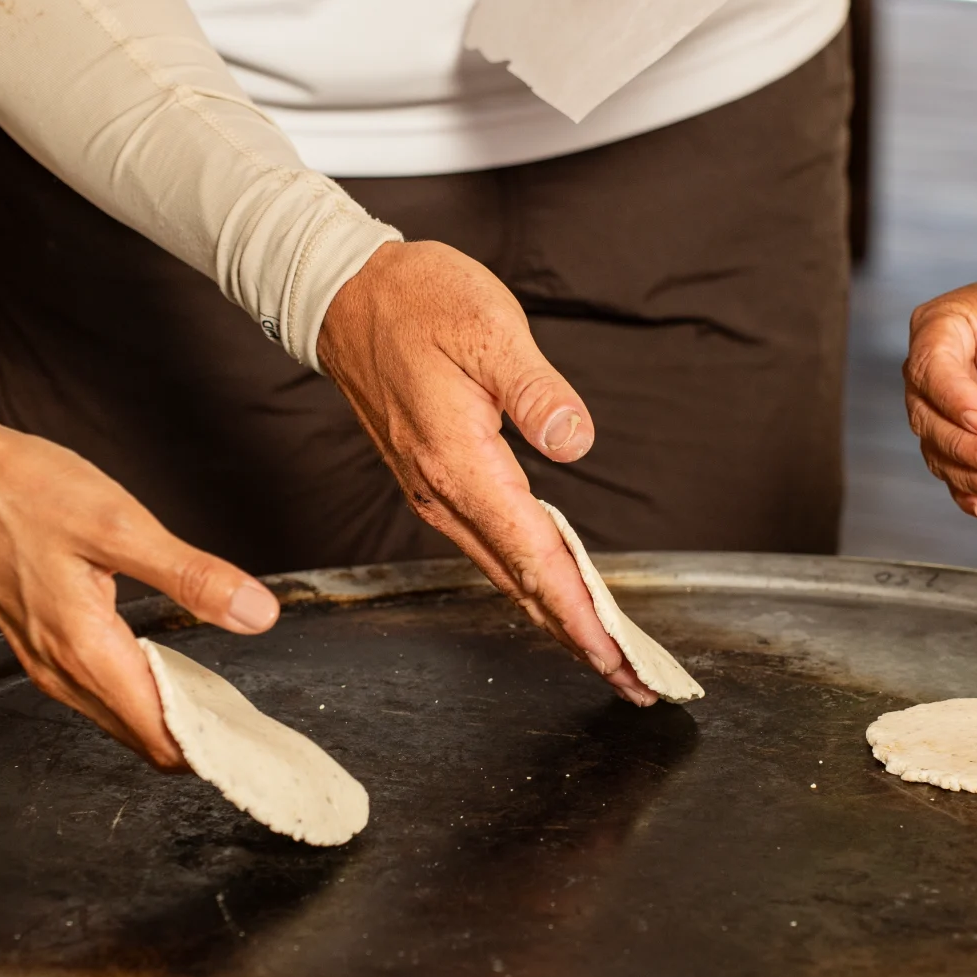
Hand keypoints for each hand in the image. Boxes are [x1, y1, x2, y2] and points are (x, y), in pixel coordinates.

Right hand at [0, 420, 281, 766]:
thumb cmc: (22, 491)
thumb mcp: (120, 525)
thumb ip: (191, 576)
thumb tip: (256, 613)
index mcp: (85, 650)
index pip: (161, 735)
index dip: (212, 748)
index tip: (258, 746)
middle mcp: (60, 669)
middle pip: (141, 737)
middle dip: (198, 742)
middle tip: (253, 727)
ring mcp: (43, 659)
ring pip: (117, 718)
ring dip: (167, 720)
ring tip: (223, 706)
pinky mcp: (37, 641)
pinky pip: (96, 691)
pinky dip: (137, 694)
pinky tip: (165, 669)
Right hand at [318, 242, 658, 705]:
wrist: (343, 295)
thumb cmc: (415, 302)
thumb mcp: (488, 328)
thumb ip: (536, 390)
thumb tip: (575, 441)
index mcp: (460, 462)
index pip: (533, 555)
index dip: (579, 613)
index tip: (617, 656)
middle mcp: (443, 492)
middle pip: (521, 583)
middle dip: (579, 637)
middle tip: (633, 681)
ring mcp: (434, 493)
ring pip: (504, 573)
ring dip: (556, 616)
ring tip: (605, 652)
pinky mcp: (434, 484)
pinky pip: (489, 549)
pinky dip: (529, 581)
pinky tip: (554, 593)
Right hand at [905, 268, 976, 519]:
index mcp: (940, 329)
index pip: (930, 368)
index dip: (953, 398)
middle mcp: (934, 373)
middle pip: (928, 418)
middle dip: (964, 446)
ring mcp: (948, 411)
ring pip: (940, 452)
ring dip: (971, 476)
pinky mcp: (969, 443)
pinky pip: (959, 474)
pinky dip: (972, 494)